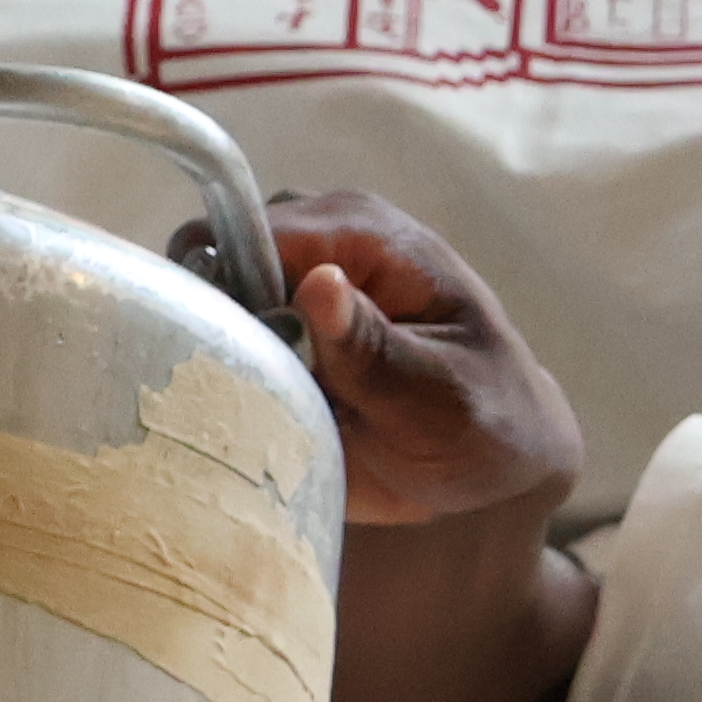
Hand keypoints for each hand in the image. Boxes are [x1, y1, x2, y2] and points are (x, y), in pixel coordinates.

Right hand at [233, 192, 588, 534]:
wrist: (493, 467)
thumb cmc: (482, 422)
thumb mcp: (437, 397)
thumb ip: (375, 349)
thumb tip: (318, 280)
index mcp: (366, 235)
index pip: (257, 235)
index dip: (228, 292)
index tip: (240, 362)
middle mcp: (318, 247)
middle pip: (215, 262)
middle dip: (216, 328)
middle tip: (251, 398)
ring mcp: (290, 289)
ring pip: (208, 305)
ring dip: (215, 357)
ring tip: (252, 414)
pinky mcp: (276, 333)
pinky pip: (218, 343)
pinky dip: (222, 378)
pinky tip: (249, 420)